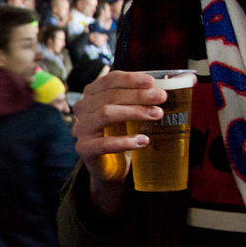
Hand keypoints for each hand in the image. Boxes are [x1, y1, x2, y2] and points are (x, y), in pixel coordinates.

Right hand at [71, 69, 166, 210]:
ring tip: (156, 115)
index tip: (152, 82)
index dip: (131, 79)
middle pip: (110, 96)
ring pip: (106, 113)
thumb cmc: (120, 134)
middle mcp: (83, 108)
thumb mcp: (128, 112)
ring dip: (134, 112)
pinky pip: (104, 143)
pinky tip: (143, 140)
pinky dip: (125, 141)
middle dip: (138, 95)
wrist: (109, 167)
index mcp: (92, 95)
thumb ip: (137, 98)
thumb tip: (165, 86)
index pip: (109, 81)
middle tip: (161, 97)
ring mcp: (81, 128)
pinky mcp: (84, 148)